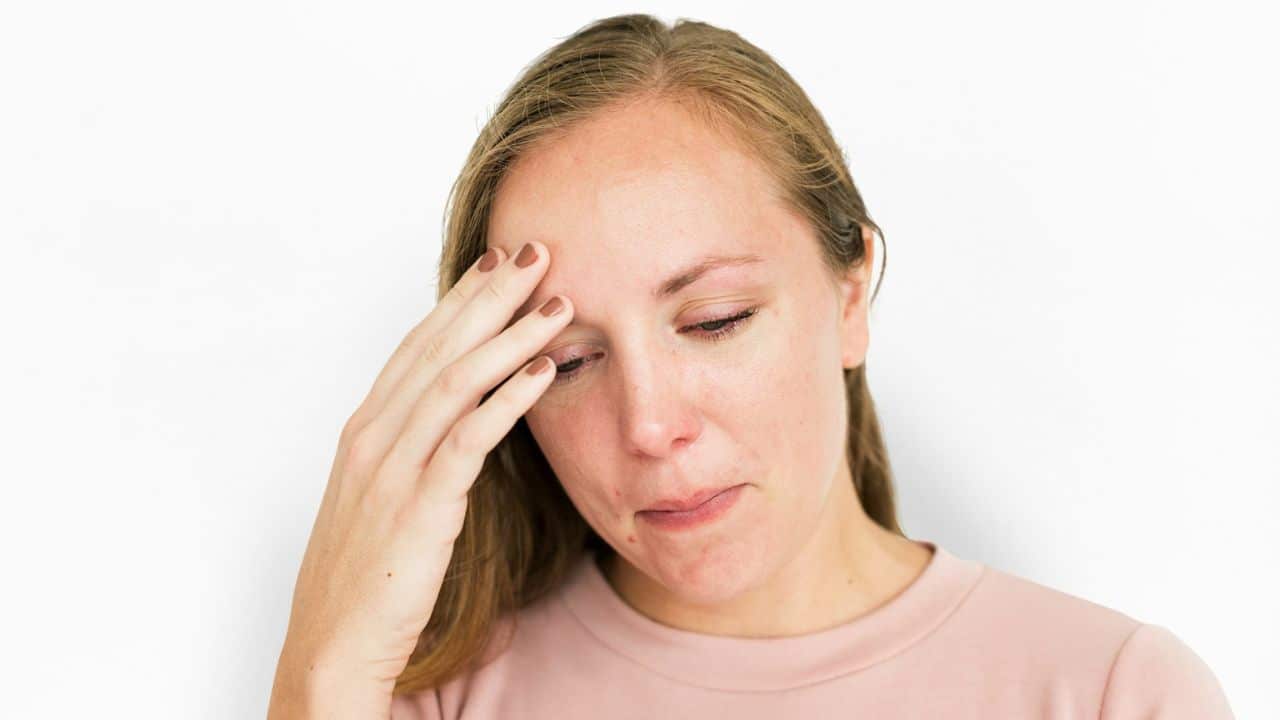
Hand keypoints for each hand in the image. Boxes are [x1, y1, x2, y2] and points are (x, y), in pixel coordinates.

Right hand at [270, 241, 571, 714]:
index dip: (461, 299)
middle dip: (491, 295)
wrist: (331, 642)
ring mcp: (393, 466)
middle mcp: (375, 434)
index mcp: (365, 428)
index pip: (418, 344)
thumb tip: (454, 418)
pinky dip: (509, 398)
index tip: (499, 262)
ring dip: (511, 335)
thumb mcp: (380, 495)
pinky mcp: (420, 504)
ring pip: (457, 380)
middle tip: (537, 253)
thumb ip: (411, 449)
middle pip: (439, 346)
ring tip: (558, 304)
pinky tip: (543, 371)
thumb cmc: (361, 574)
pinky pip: (469, 437)